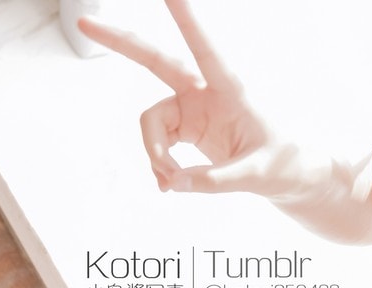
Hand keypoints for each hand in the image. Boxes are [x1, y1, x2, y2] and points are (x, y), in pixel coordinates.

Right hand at [78, 0, 291, 195]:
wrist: (286, 175)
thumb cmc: (282, 165)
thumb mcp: (255, 176)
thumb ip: (214, 181)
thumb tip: (174, 183)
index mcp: (231, 89)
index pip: (205, 48)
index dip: (186, 20)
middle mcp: (206, 92)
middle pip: (157, 61)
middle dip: (122, 43)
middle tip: (84, 21)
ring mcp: (192, 108)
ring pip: (152, 122)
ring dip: (154, 154)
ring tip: (170, 183)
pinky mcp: (186, 127)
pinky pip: (158, 143)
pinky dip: (159, 165)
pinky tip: (170, 183)